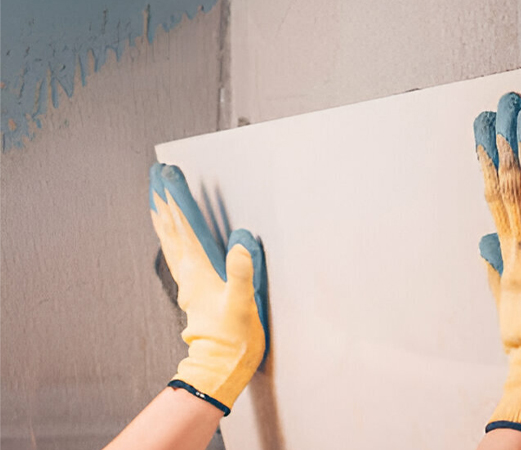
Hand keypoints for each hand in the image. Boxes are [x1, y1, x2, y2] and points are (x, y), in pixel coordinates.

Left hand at [148, 163, 267, 414]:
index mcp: (199, 271)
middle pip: (171, 230)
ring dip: (164, 219)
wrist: (221, 367)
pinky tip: (172, 238)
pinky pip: (177, 257)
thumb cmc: (233, 338)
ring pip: (170, 243)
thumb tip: (241, 240)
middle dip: (164, 202)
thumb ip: (241, 271)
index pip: (185, 227)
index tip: (168, 176)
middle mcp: (189, 274)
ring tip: (157, 199)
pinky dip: (171, 240)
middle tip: (156, 178)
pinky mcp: (194, 292)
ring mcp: (188, 283)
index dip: (177, 200)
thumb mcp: (243, 303)